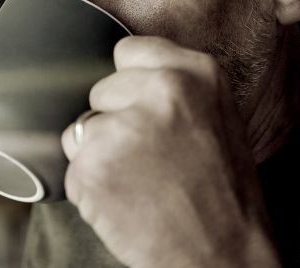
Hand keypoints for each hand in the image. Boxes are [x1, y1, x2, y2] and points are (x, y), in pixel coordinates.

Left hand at [61, 36, 280, 267]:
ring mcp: (123, 127)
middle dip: (114, 121)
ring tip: (141, 181)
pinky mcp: (93, 166)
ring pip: (82, 129)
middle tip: (151, 157)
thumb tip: (121, 73)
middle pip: (100, 90)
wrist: (226, 256)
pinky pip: (73, 167)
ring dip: (100, 156)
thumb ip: (172, 83)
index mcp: (195, 72)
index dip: (130, 86)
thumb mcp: (216, 115)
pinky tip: (127, 200)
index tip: (146, 112)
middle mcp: (159, 90)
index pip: (127, 51)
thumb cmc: (222, 192)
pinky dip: (91, 188)